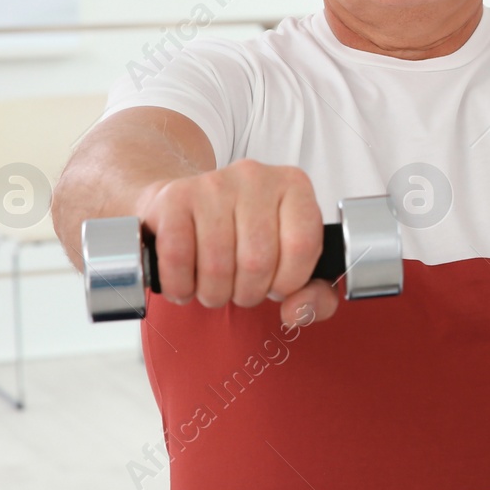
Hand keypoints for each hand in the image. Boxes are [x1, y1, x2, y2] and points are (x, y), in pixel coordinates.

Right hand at [132, 159, 336, 328]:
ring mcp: (213, 184)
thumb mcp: (290, 264)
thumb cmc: (242, 237)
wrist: (185, 206)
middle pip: (258, 261)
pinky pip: (177, 257)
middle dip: (248, 293)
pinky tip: (186, 283)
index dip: (288, 281)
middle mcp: (255, 177)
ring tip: (214, 286)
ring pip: (217, 264)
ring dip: (214, 293)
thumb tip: (298, 312)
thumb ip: (314, 296)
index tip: (276, 286)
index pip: (303, 245)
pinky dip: (181, 285)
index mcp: (294, 186)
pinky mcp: (174, 197)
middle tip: (240, 289)